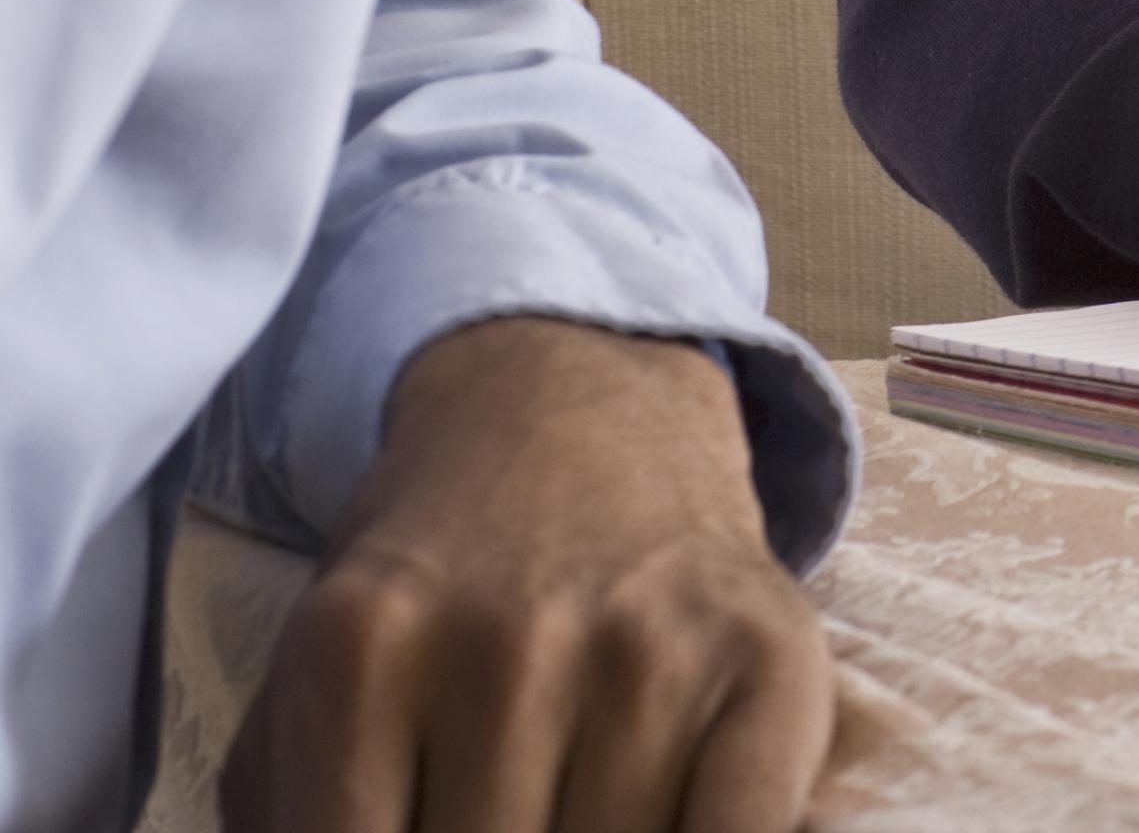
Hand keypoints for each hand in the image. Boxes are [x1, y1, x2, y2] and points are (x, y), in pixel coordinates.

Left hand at [225, 315, 826, 832]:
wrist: (582, 426)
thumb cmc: (434, 597)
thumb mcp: (308, 690)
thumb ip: (286, 814)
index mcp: (357, 658)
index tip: (436, 819)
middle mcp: (507, 646)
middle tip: (502, 802)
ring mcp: (648, 652)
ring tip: (573, 794)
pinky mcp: (771, 656)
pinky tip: (676, 814)